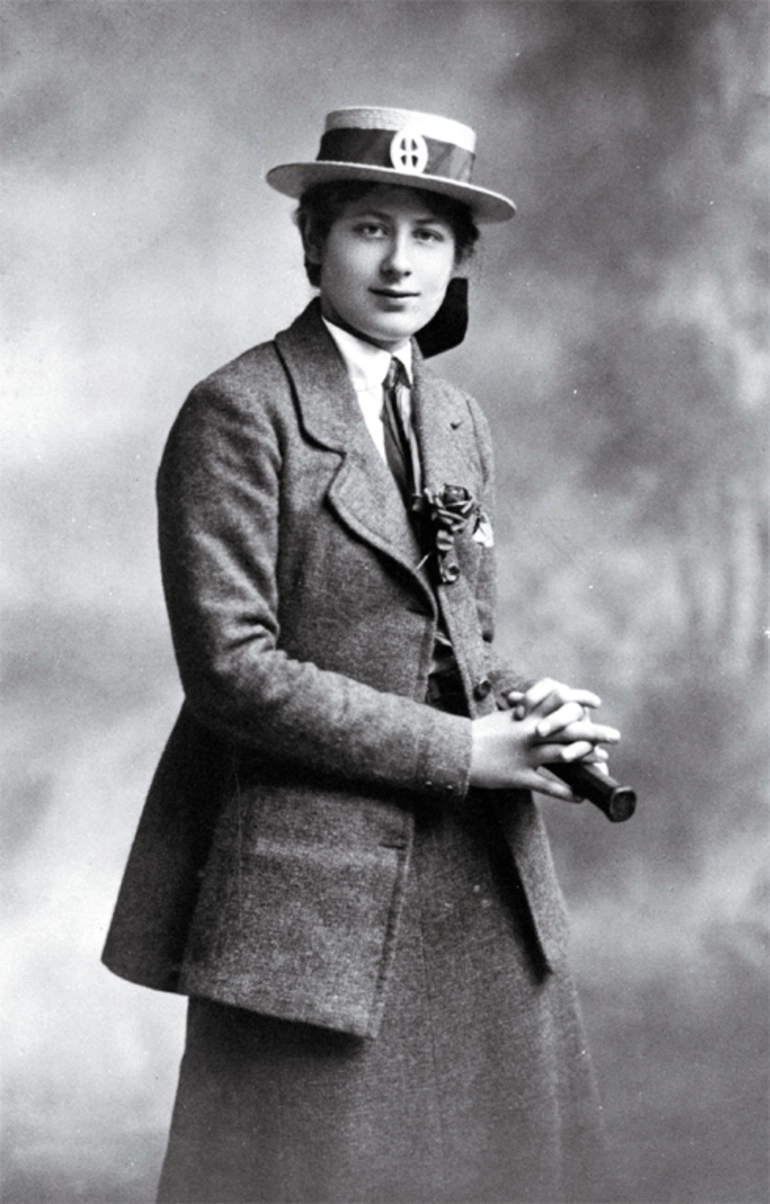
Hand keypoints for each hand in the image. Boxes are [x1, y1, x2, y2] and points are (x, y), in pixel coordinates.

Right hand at [470, 678, 619, 798]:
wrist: (456, 751)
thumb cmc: (476, 735)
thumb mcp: (500, 719)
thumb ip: (519, 716)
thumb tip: (529, 710)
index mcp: (525, 717)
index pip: (556, 702)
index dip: (578, 700)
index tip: (595, 703)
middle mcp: (529, 734)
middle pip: (568, 730)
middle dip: (595, 732)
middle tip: (616, 735)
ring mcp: (526, 755)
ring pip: (563, 755)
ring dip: (587, 758)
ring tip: (604, 761)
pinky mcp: (519, 776)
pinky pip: (547, 785)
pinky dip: (565, 791)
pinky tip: (580, 796)